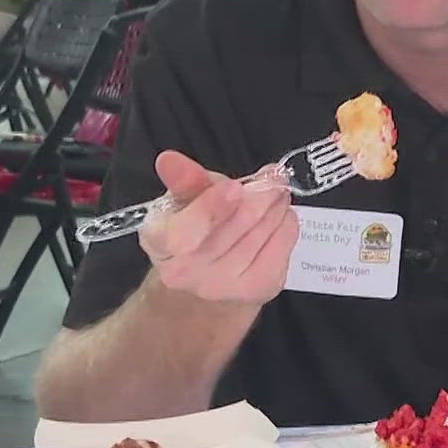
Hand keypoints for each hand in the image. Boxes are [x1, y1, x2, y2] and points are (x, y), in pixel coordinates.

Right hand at [139, 150, 298, 305]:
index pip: (183, 232)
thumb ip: (183, 180)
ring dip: (276, 205)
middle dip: (261, 193)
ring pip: (263, 231)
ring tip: (276, 194)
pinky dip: (286, 224)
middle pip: (236, 225)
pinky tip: (281, 216)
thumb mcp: (184, 201)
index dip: (211, 208)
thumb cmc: (193, 232)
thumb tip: (170, 159)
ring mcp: (224, 286)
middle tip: (273, 176)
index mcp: (161, 244)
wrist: (202, 286)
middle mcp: (187, 273)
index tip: (233, 187)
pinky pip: (283, 245)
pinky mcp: (257, 289)